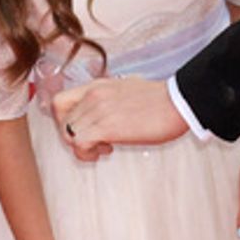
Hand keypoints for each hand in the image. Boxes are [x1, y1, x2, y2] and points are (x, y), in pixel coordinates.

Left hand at [53, 75, 185, 158]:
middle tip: (95, 142)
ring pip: (67, 133)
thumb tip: (106, 116)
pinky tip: (106, 150)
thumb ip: (109, 100)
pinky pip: (78, 143)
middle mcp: (93, 95)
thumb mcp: (126, 92)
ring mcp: (98, 110)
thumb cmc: (161, 101)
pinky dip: (86, 153)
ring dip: (81, 147)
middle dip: (74, 137)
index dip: (64, 121)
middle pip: (61, 121)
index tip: (82, 129)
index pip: (60, 102)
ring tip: (102, 148)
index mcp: (97, 86)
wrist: (179, 102)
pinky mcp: (107, 126)